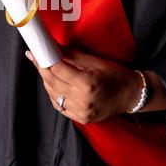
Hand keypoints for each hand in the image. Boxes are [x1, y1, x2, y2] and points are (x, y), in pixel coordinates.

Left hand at [26, 46, 142, 123]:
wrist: (130, 95)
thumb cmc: (114, 75)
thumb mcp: (94, 61)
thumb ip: (71, 55)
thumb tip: (52, 47)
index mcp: (87, 83)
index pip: (57, 69)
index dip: (44, 60)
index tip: (35, 53)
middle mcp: (82, 99)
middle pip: (52, 82)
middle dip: (42, 69)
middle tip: (36, 59)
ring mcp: (81, 111)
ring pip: (53, 94)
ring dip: (47, 82)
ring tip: (47, 70)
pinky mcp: (81, 119)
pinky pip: (59, 105)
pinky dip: (54, 94)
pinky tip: (55, 85)